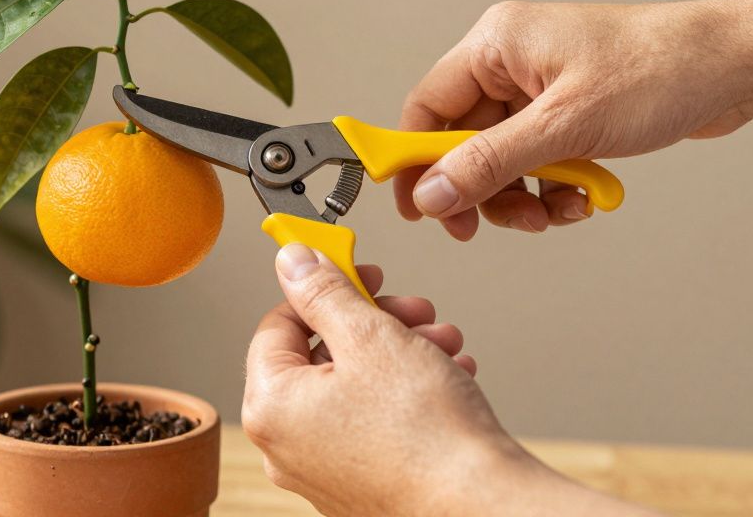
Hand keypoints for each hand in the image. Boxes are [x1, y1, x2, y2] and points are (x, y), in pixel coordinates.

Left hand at [242, 244, 660, 515]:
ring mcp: (322, 471)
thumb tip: (292, 261)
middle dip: (375, 321)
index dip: (323, 288)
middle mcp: (286, 447)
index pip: (278, 324)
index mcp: (270, 408)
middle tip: (413, 309)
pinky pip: (373, 422)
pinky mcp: (361, 485)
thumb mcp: (370, 335)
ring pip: (354, 386)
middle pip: (321, 355)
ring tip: (443, 341)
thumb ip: (324, 291)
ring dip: (400, 351)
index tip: (359, 272)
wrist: (482, 507)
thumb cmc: (426, 435)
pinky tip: (449, 374)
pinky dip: (407, 391)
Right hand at [394, 0, 752, 239]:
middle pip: (461, 141)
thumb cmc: (662, 69)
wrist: (736, 66)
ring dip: (521, 195)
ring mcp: (539, 86)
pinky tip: (580, 197)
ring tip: (555, 211)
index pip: (426, 107)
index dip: (414, 161)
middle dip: (481, 189)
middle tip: (487, 226)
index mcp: (496, 44)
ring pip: (499, 158)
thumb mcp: (565, 125)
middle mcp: (510, 61)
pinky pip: (535, 159)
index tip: (416, 208)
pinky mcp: (566, 109)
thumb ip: (490, 162)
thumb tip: (431, 194)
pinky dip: (551, 187)